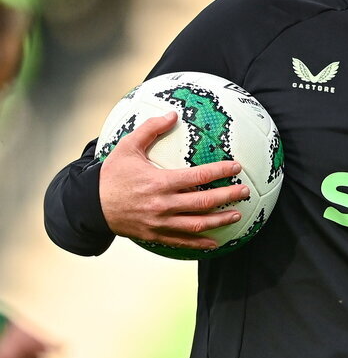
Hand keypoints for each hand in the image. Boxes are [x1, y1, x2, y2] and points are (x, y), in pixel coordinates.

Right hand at [99, 111, 248, 251]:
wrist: (91, 205)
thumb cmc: (112, 174)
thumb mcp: (128, 147)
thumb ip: (151, 129)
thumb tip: (173, 114)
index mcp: (160, 182)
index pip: (198, 176)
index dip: (220, 171)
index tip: (236, 167)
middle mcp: (163, 204)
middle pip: (203, 202)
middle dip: (228, 197)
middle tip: (245, 191)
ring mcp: (160, 223)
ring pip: (197, 224)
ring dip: (219, 220)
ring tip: (237, 214)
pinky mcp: (155, 235)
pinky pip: (182, 242)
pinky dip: (200, 243)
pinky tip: (215, 242)